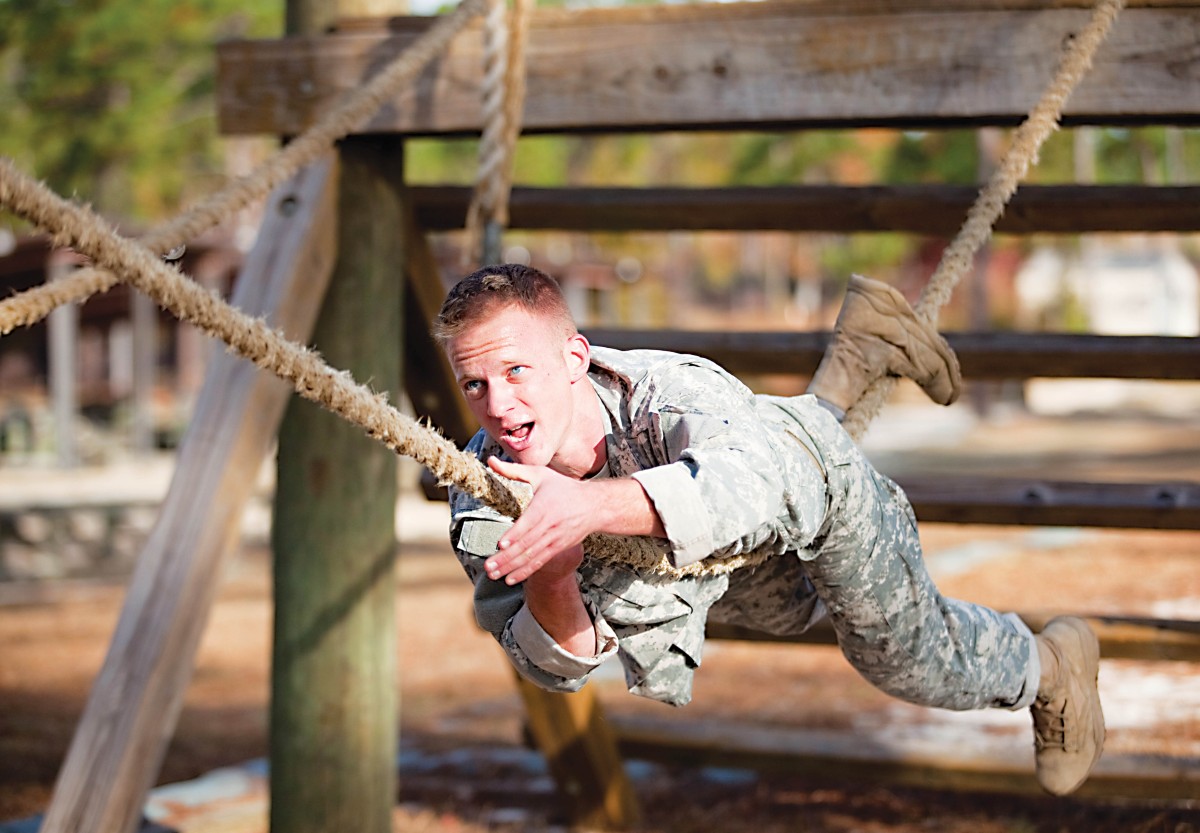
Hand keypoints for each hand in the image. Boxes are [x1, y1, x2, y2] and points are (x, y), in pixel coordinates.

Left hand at [485, 457, 592, 584]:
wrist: (594, 506)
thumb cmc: (564, 488)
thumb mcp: (540, 475)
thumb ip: (513, 470)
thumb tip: (490, 461)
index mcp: (544, 506)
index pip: (528, 523)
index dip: (515, 535)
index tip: (501, 544)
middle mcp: (549, 525)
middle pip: (526, 544)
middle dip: (506, 558)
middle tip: (488, 566)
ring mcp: (554, 539)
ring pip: (531, 556)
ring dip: (512, 568)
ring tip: (494, 575)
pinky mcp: (557, 548)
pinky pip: (539, 562)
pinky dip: (525, 572)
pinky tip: (511, 579)